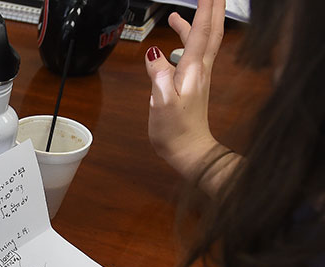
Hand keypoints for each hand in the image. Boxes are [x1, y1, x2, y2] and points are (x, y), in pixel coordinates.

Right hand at [144, 0, 226, 180]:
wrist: (190, 150)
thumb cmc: (176, 131)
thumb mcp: (161, 102)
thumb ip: (158, 75)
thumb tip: (154, 54)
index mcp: (192, 70)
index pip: (201, 31)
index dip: (204, 9)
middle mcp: (199, 69)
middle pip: (210, 32)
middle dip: (212, 10)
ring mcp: (198, 76)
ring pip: (202, 43)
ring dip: (195, 24)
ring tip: (177, 15)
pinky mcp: (194, 84)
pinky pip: (194, 55)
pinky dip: (187, 43)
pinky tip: (174, 45)